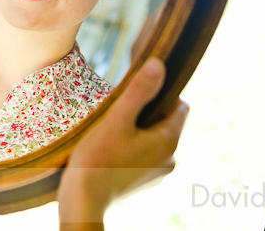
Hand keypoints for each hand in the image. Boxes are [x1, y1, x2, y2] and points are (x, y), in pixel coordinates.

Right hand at [57, 57, 188, 228]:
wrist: (83, 200)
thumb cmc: (98, 158)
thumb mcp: (117, 119)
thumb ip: (139, 91)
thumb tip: (159, 63)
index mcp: (169, 141)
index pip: (181, 107)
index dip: (163, 93)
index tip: (140, 89)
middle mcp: (170, 159)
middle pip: (165, 122)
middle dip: (146, 112)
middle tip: (120, 108)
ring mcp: (157, 173)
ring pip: (153, 139)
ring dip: (137, 130)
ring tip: (112, 128)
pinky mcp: (143, 182)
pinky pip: (143, 154)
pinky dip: (131, 146)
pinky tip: (110, 147)